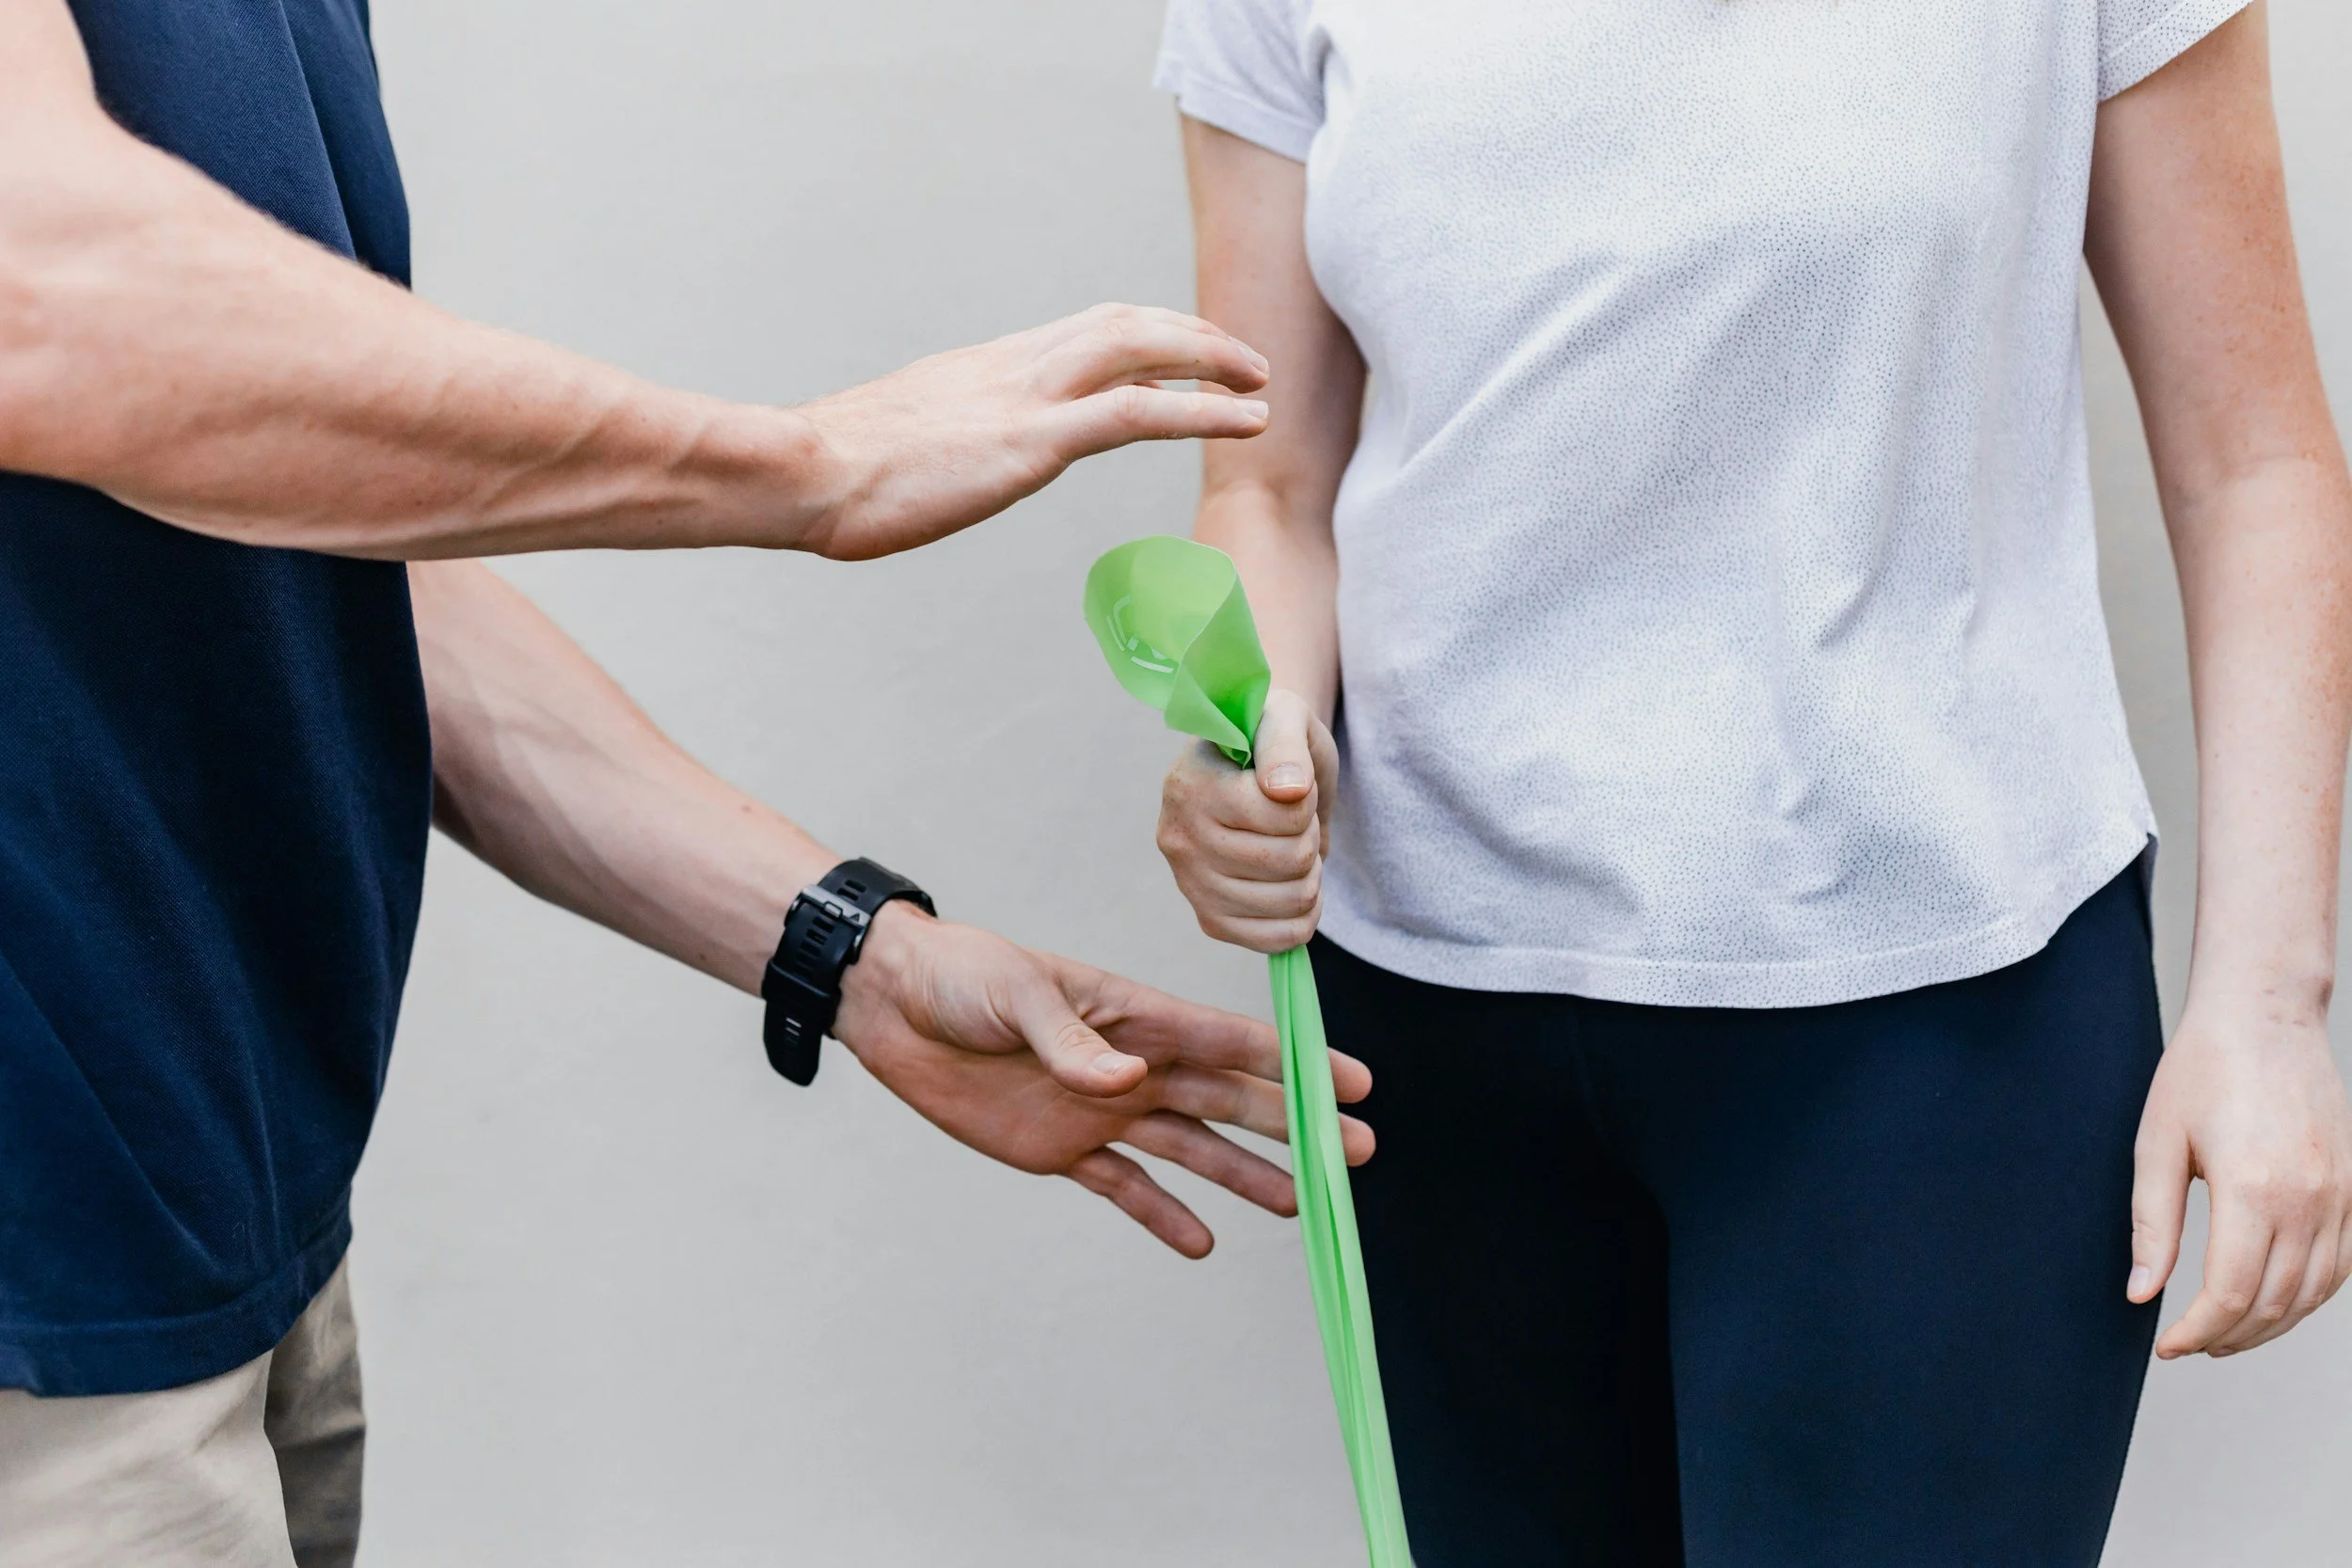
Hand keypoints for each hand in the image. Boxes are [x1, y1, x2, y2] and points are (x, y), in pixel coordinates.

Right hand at [794, 304, 1269, 561]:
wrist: (800, 472)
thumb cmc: (831, 474)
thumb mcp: (895, 444)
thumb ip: (936, 442)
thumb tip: (940, 461)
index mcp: (983, 368)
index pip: (1080, 332)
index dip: (1142, 336)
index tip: (1180, 354)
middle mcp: (1013, 366)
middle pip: (1122, 322)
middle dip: (1189, 336)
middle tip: (1240, 359)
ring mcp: (1026, 397)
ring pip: (1142, 348)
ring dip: (1210, 360)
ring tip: (1259, 383)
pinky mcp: (1033, 440)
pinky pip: (1139, 412)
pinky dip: (1203, 411)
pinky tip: (1246, 421)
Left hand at [833, 903, 1373, 1256]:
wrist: (894, 1006)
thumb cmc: (961, 977)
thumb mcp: (1016, 995)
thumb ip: (1073, 1042)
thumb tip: (1128, 1082)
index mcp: (1134, 1015)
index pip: (1229, 1043)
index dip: (1294, 1063)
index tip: (1352, 1083)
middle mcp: (1131, 1064)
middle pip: (1229, 1100)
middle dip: (1294, 1125)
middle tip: (1357, 1151)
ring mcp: (1100, 1108)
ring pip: (1191, 1148)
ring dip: (1244, 1175)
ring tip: (1299, 1205)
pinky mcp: (1059, 1148)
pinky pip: (1125, 1187)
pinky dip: (1162, 1215)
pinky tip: (1203, 1242)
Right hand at [1157, 688, 1336, 952]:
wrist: (1257, 772)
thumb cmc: (1271, 742)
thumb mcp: (1284, 719)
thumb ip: (1285, 745)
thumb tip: (1287, 790)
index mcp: (1190, 785)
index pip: (1285, 815)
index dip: (1306, 800)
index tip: (1290, 783)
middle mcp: (1178, 838)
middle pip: (1290, 860)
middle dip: (1309, 836)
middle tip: (1291, 819)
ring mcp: (1190, 884)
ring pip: (1290, 901)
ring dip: (1309, 873)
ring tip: (1286, 846)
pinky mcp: (1209, 920)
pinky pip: (1276, 940)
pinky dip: (1302, 917)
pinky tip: (1291, 887)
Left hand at [2129, 998, 2351, 1354]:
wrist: (2266, 1017)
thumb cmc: (2202, 1069)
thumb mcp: (2157, 1142)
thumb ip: (2151, 1223)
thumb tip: (2141, 1293)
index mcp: (2253, 1190)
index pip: (2230, 1295)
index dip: (2196, 1332)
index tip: (2165, 1344)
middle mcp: (2308, 1201)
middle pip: (2273, 1303)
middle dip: (2228, 1337)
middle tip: (2189, 1343)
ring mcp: (2341, 1197)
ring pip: (2313, 1293)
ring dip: (2269, 1325)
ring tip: (2225, 1333)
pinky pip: (2341, 1266)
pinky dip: (2308, 1297)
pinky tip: (2273, 1300)